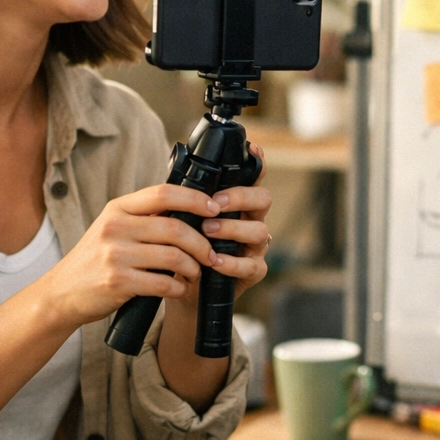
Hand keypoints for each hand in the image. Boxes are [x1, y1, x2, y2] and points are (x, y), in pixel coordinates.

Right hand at [40, 184, 224, 326]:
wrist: (61, 293)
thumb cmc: (95, 260)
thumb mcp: (113, 228)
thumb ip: (144, 217)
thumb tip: (191, 209)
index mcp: (117, 208)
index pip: (164, 193)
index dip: (195, 199)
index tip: (214, 209)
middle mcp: (115, 227)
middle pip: (175, 228)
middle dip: (201, 243)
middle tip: (211, 254)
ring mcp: (115, 255)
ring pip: (174, 257)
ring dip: (193, 268)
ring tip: (195, 272)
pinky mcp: (117, 282)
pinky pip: (163, 284)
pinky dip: (179, 288)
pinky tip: (179, 289)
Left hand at [196, 141, 273, 299]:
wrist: (183, 289)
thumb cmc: (184, 248)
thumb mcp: (182, 219)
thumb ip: (187, 199)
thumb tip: (175, 172)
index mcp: (237, 203)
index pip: (253, 178)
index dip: (257, 163)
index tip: (252, 149)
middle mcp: (251, 221)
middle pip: (263, 199)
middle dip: (241, 197)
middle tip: (215, 203)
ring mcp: (255, 247)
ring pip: (260, 231)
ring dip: (232, 229)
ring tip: (207, 232)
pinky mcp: (254, 271)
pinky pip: (252, 265)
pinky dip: (232, 262)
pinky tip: (214, 261)